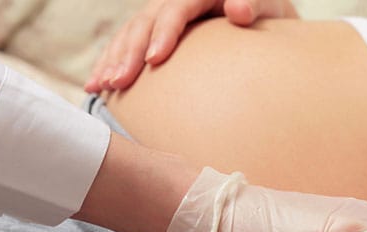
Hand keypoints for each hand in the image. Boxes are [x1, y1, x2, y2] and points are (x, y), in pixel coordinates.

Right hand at [85, 0, 297, 91]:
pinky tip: (96, 87)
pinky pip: (127, 45)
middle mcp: (177, 1)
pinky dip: (110, 64)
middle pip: (146, 23)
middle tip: (118, 82)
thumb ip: (254, 4)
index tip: (154, 60)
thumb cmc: (269, 14)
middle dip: (128, 53)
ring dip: (113, 61)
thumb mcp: (270, 7)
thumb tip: (239, 10)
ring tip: (101, 87)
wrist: (264, 17)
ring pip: (130, 34)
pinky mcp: (156, 33)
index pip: (177, 9)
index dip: (164, 33)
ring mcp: (163, 15)